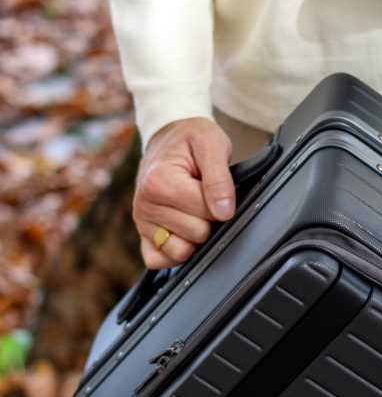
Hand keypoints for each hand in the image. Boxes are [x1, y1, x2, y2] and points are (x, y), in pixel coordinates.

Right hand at [133, 118, 234, 269]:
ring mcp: (141, 221)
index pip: (207, 212)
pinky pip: (158, 261)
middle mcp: (144, 204)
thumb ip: (220, 178)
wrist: (170, 136)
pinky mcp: (142, 234)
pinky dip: (175, 254)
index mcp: (159, 182)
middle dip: (208, 217)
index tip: (213, 185)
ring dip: (194, 235)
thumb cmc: (191, 139)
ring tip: (192, 210)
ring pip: (182, 251)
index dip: (220, 201)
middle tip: (202, 195)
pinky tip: (183, 232)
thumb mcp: (212, 144)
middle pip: (197, 234)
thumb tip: (224, 212)